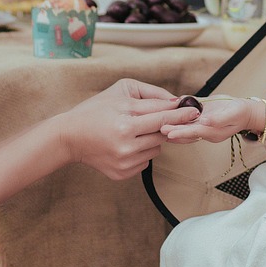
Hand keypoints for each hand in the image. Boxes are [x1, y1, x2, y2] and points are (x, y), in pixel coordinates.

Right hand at [58, 79, 198, 179]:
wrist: (69, 137)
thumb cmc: (95, 109)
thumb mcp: (121, 92)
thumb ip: (151, 95)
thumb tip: (177, 102)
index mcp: (125, 125)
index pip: (163, 118)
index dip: (181, 115)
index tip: (196, 111)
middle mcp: (126, 147)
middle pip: (163, 135)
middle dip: (167, 126)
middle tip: (167, 118)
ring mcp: (124, 163)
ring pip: (157, 149)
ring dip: (152, 139)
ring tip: (134, 130)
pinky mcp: (122, 174)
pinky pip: (146, 161)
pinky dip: (142, 151)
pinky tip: (126, 144)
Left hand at [161, 95, 257, 143]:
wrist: (247, 112)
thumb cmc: (241, 113)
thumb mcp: (233, 114)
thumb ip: (219, 119)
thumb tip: (205, 121)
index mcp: (212, 132)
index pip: (193, 133)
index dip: (180, 133)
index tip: (168, 133)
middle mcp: (205, 130)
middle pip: (186, 131)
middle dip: (172, 130)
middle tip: (158, 128)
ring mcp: (203, 124)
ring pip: (185, 126)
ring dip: (173, 125)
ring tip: (159, 124)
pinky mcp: (202, 116)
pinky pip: (188, 117)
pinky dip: (179, 115)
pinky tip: (169, 112)